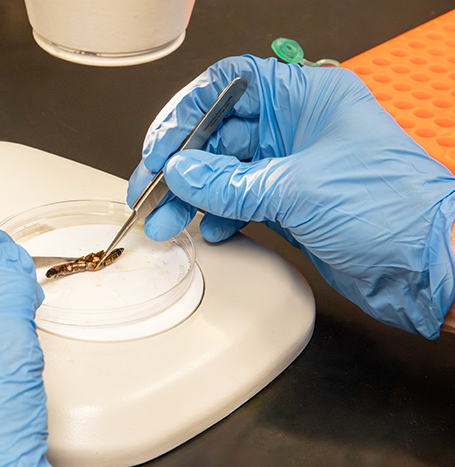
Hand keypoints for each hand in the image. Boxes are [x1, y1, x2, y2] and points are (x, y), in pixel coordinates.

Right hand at [128, 55, 454, 338]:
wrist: (429, 268)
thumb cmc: (394, 210)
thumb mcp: (298, 189)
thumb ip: (229, 183)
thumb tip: (181, 173)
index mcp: (308, 98)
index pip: (232, 85)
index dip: (189, 111)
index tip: (162, 144)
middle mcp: (298, 128)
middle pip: (221, 133)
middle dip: (182, 163)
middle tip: (150, 188)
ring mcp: (293, 168)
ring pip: (225, 173)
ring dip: (192, 196)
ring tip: (165, 218)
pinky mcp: (291, 205)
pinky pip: (240, 202)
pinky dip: (220, 216)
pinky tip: (209, 230)